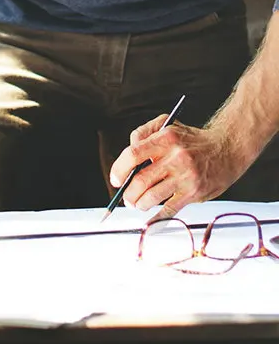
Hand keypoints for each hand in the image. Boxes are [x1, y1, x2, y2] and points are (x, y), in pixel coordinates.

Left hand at [109, 114, 247, 221]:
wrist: (227, 148)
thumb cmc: (192, 139)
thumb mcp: (167, 124)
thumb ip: (144, 133)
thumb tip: (128, 151)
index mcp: (165, 139)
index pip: (134, 154)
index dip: (120, 169)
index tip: (115, 179)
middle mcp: (176, 157)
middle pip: (141, 180)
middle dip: (128, 193)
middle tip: (126, 197)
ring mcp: (186, 176)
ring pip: (153, 196)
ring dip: (139, 204)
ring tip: (137, 204)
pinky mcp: (195, 192)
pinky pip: (171, 209)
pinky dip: (157, 217)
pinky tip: (150, 219)